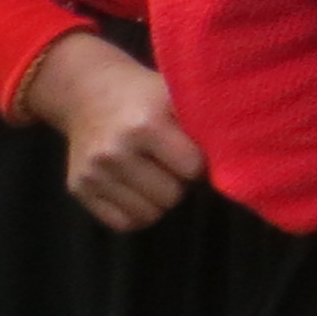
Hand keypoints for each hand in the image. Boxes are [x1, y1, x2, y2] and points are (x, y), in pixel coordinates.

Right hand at [18, 33, 205, 232]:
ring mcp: (93, 173)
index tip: (193, 152)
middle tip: (172, 165)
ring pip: (148, 215)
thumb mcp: (176, 95)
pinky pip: (122, 223)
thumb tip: (238, 155)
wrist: (88, 93)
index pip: (193, 169)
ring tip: (155, 174)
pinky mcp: (78, 188)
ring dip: (159, 199)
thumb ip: (204, 123)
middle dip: (179, 183)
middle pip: (171, 197)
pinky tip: (138, 189)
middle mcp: (115, 152)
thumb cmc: (145, 96)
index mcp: (145, 125)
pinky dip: (136, 212)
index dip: (199, 163)